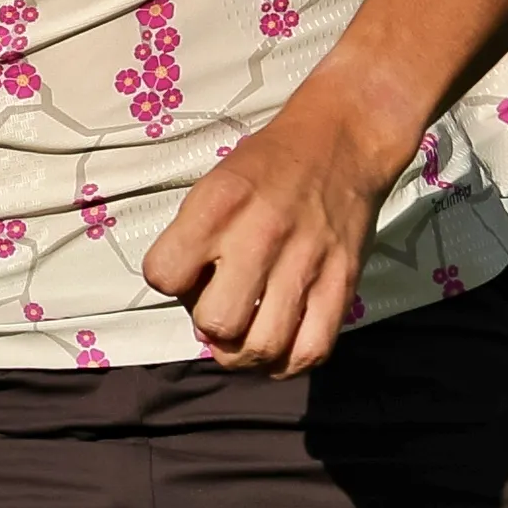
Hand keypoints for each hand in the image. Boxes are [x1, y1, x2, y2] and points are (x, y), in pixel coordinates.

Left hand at [140, 88, 400, 374]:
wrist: (340, 142)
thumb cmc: (267, 164)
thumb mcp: (213, 183)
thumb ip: (195, 237)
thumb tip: (188, 298)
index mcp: (217, 206)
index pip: (164, 274)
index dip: (168, 280)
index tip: (184, 272)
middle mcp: (259, 236)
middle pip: (216, 321)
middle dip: (208, 326)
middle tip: (218, 310)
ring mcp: (305, 264)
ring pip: (263, 346)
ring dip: (243, 356)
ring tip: (241, 340)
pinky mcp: (342, 285)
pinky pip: (312, 351)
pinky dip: (287, 364)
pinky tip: (277, 350)